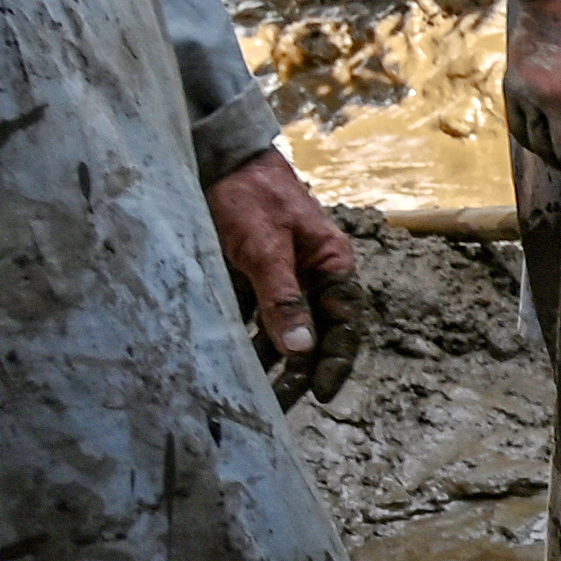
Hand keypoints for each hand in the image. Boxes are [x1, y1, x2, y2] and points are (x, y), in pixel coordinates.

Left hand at [208, 149, 368, 405]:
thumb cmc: (249, 194)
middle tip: (278, 405)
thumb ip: (283, 298)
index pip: (344, 324)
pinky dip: (246, 338)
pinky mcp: (251, 276)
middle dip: (299, 370)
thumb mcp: (264, 247)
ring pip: (283, 328)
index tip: (320, 394)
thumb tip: (303, 351)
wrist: (215, 156)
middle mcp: (312, 274)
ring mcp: (282, 276)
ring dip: (270, 359)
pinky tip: (230, 360)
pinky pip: (254, 316)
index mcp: (331, 264)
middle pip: (314, 333)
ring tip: (252, 392)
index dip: (335, 361)